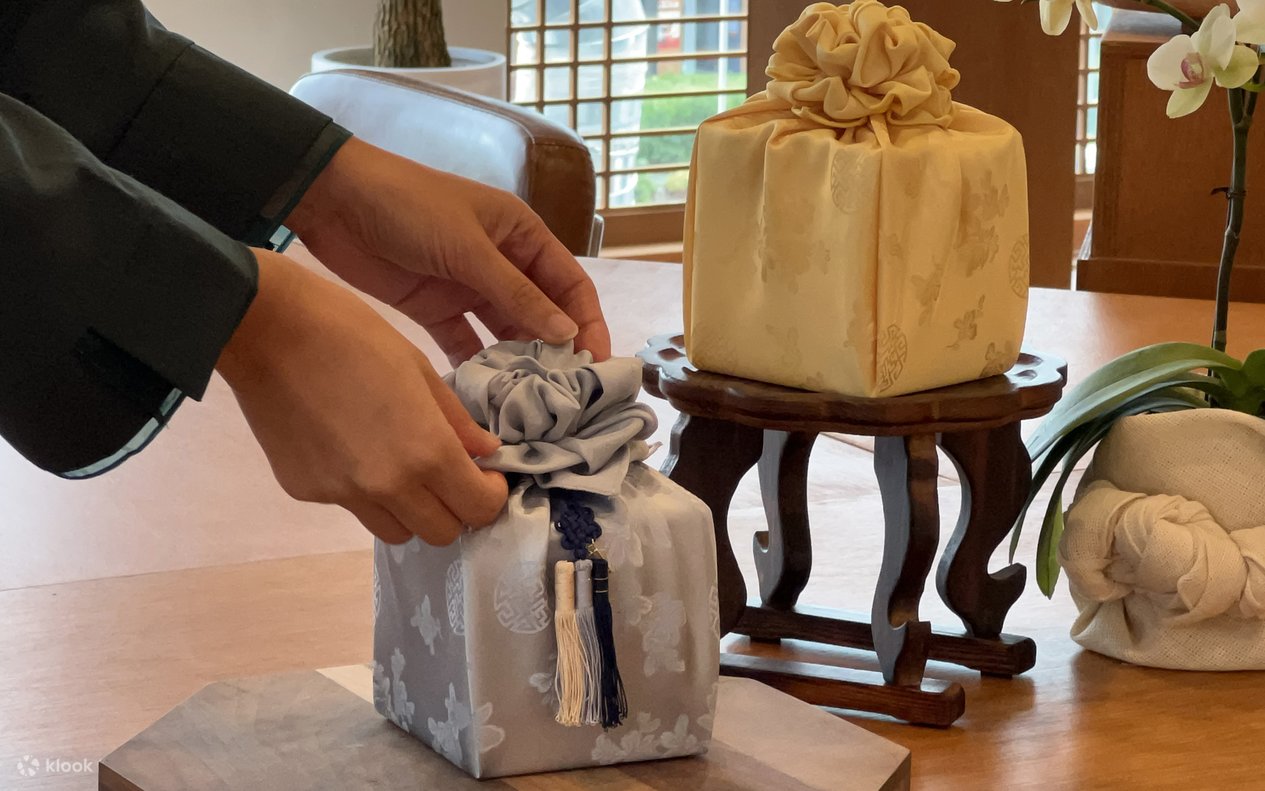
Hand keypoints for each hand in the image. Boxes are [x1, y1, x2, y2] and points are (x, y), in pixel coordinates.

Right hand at [216, 249, 508, 545]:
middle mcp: (388, 486)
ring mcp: (343, 494)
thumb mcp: (419, 368)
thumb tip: (487, 451)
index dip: (492, 494)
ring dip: (411, 510)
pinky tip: (351, 448)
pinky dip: (364, 491)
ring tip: (402, 467)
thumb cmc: (352, 334)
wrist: (266, 329)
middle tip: (449, 474)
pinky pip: (352, 507)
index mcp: (427, 451)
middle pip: (442, 533)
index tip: (486, 472)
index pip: (480, 509)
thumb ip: (457, 420)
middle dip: (455, 509)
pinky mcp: (306, 491)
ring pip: (397, 531)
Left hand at [286, 137, 610, 367]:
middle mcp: (502, 264)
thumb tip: (567, 334)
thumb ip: (516, 294)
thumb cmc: (410, 207)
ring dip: (517, 365)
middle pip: (542, 315)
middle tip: (564, 399)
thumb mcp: (469, 249)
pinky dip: (476, 369)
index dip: (588, 324)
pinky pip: (466, 345)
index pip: (571, 285)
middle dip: (555, 353)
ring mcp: (468, 288)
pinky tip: (485, 399)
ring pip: (505, 334)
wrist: (333, 200)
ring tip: (528, 405)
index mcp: (522, 236)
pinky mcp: (435, 309)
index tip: (597, 366)